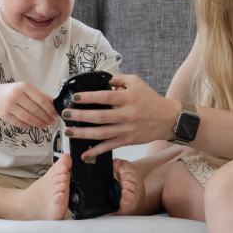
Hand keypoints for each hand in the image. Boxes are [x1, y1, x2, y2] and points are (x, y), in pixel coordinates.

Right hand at [0, 83, 57, 128]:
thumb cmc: (15, 93)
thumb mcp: (27, 90)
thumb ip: (40, 96)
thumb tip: (54, 104)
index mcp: (24, 87)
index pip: (40, 99)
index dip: (49, 108)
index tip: (55, 114)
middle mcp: (15, 95)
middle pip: (35, 109)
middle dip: (45, 117)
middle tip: (51, 122)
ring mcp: (8, 106)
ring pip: (27, 118)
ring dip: (38, 123)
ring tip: (45, 125)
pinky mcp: (4, 115)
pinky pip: (19, 123)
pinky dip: (28, 126)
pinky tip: (33, 125)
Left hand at [60, 74, 180, 158]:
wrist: (167, 118)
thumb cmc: (149, 99)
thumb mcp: (135, 82)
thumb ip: (117, 80)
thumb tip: (99, 78)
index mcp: (128, 98)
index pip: (105, 97)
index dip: (88, 97)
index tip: (75, 98)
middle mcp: (127, 115)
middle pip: (100, 117)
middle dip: (80, 116)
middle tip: (65, 114)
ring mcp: (127, 130)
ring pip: (102, 134)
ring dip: (83, 134)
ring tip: (68, 132)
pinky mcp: (127, 141)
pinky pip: (109, 147)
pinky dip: (96, 151)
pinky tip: (84, 154)